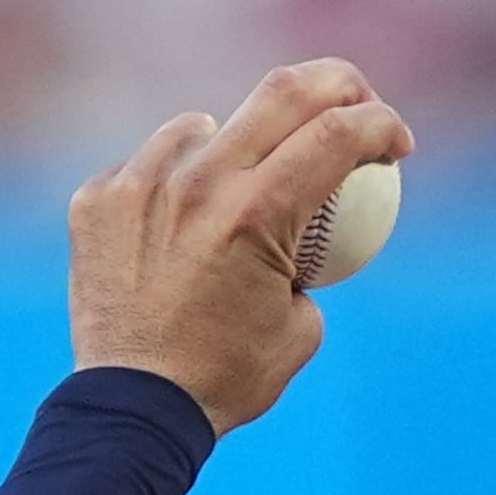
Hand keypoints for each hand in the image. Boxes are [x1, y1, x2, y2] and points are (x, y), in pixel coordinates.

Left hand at [68, 59, 414, 433]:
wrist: (132, 408)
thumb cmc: (227, 377)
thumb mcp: (302, 325)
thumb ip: (307, 261)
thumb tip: (299, 229)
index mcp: (258, 215)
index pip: (338, 134)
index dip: (382, 126)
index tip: (396, 145)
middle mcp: (199, 184)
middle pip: (284, 93)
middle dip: (340, 86)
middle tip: (355, 104)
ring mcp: (141, 183)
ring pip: (208, 126)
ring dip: (243, 143)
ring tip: (244, 190)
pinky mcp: (99, 198)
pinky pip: (151, 165)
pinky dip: (179, 182)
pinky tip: (182, 223)